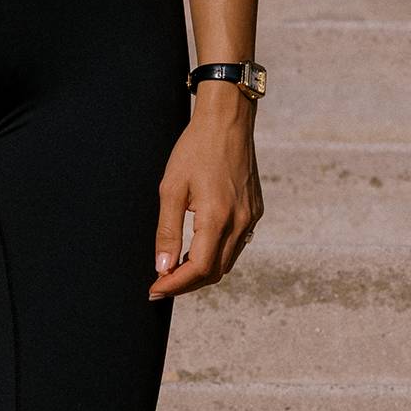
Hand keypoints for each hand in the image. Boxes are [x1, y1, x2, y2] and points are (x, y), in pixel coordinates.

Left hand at [148, 90, 262, 299]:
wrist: (228, 121)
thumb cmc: (195, 149)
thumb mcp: (171, 188)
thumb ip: (167, 231)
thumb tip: (162, 267)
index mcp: (218, 217)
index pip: (199, 269)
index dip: (176, 285)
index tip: (155, 290)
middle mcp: (240, 222)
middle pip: (215, 271)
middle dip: (187, 283)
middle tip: (161, 283)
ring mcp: (251, 217)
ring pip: (228, 261)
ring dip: (202, 271)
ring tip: (176, 269)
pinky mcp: (255, 210)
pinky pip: (237, 244)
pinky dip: (217, 254)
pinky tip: (198, 249)